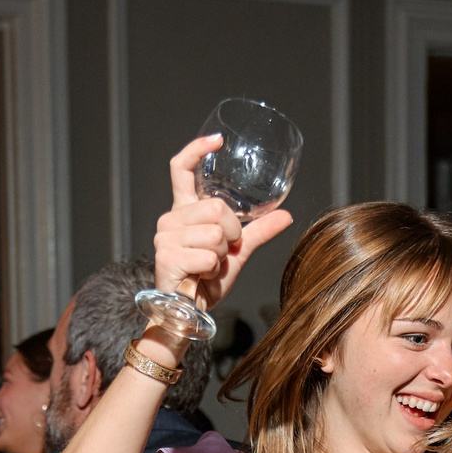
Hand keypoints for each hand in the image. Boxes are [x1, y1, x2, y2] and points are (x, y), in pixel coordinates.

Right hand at [154, 133, 293, 315]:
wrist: (190, 312)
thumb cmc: (207, 280)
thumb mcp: (237, 252)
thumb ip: (258, 231)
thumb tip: (287, 215)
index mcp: (185, 210)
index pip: (181, 168)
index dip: (196, 150)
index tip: (217, 140)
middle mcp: (170, 218)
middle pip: (216, 207)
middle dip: (231, 233)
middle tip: (222, 251)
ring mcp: (165, 237)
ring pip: (215, 233)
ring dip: (222, 254)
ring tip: (209, 266)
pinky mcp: (166, 257)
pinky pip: (208, 257)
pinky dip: (214, 270)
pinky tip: (201, 276)